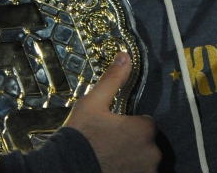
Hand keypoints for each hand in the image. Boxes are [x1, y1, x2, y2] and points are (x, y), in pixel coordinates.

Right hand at [64, 53, 159, 172]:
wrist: (65, 169)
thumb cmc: (80, 137)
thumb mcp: (93, 104)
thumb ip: (113, 80)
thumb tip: (125, 56)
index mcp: (144, 129)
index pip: (146, 123)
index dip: (130, 126)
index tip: (115, 130)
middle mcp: (152, 152)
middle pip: (147, 144)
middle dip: (132, 145)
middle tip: (109, 146)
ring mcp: (146, 171)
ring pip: (144, 162)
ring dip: (132, 161)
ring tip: (109, 160)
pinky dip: (128, 170)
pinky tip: (111, 168)